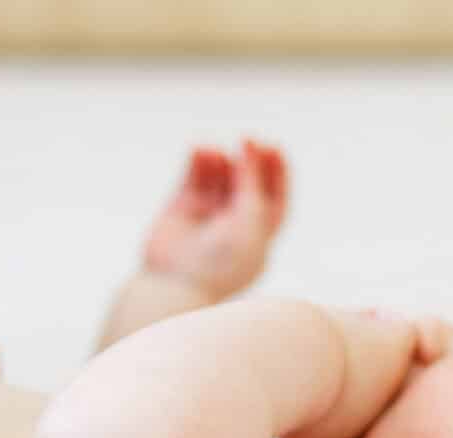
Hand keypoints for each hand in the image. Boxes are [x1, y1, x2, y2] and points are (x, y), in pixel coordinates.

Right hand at [143, 139, 287, 299]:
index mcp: (258, 236)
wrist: (177, 284)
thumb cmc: (223, 259)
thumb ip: (251, 180)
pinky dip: (197, 162)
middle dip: (247, 162)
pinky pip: (191, 179)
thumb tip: (248, 146)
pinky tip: (199, 148)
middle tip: (246, 139)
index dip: (276, 172)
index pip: (273, 198)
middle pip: (245, 184)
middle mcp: (232, 227)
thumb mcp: (251, 217)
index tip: (272, 148)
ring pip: (217, 179)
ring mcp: (204, 219)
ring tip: (213, 152)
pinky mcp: (179, 211)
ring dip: (219, 161)